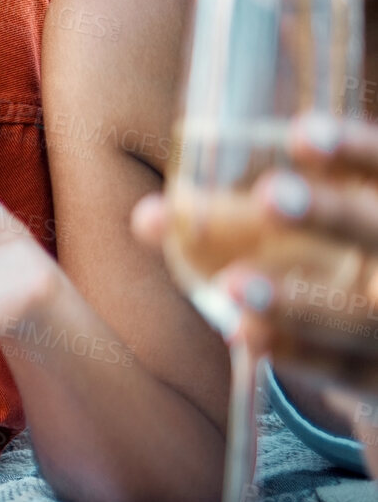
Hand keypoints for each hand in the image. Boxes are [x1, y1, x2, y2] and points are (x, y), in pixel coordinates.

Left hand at [129, 113, 377, 383]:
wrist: (369, 348)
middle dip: (331, 213)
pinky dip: (300, 352)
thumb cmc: (323, 270)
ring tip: (233, 285)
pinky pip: (349, 367)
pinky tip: (247, 337)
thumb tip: (146, 218)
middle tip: (267, 194)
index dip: (354, 149)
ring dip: (300, 300)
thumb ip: (235, 222)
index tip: (300, 133)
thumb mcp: (302, 233)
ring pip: (363, 316)